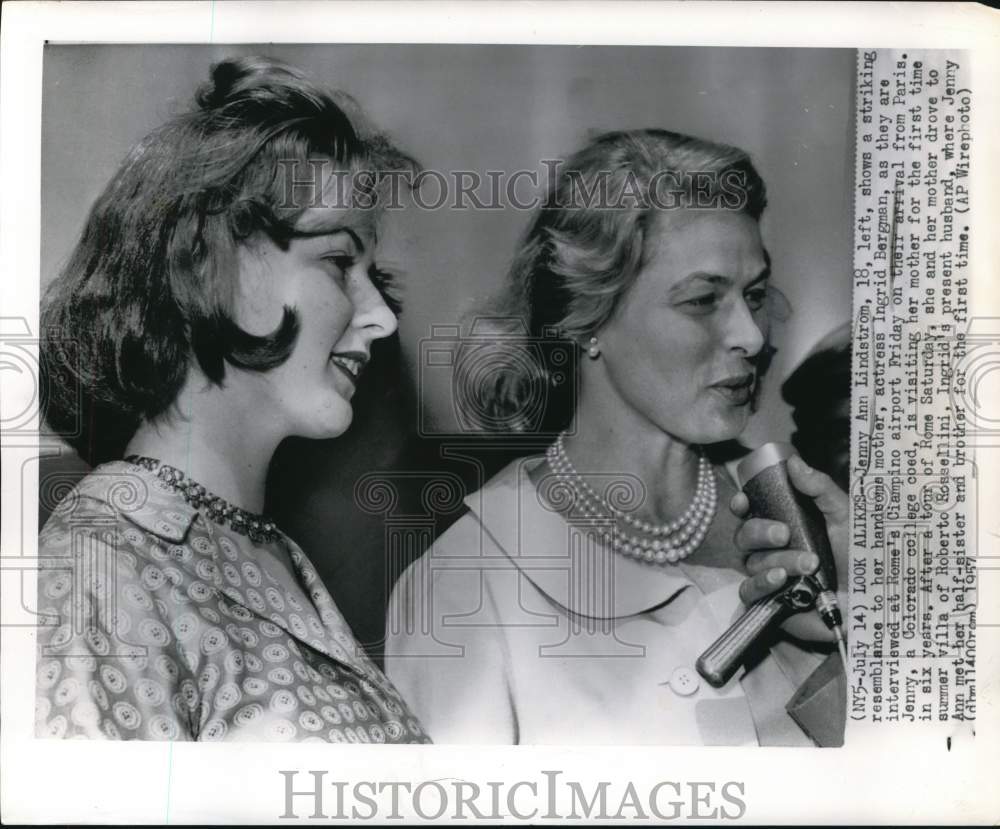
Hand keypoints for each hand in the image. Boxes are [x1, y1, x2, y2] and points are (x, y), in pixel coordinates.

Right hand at [730, 455, 848, 643]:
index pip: (750, 511)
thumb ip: (820, 488)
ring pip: (750, 561)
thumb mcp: (845, 517)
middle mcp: (771, 549)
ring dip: (777, 560)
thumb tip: (793, 462)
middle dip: (760, 531)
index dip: (740, 505)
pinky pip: (748, 590)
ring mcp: (768, 575)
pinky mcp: (768, 602)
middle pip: (744, 535)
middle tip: (784, 534)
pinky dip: (762, 582)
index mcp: (785, 524)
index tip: (743, 501)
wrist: (873, 601)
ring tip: (809, 564)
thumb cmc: (861, 557)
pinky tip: (781, 580)